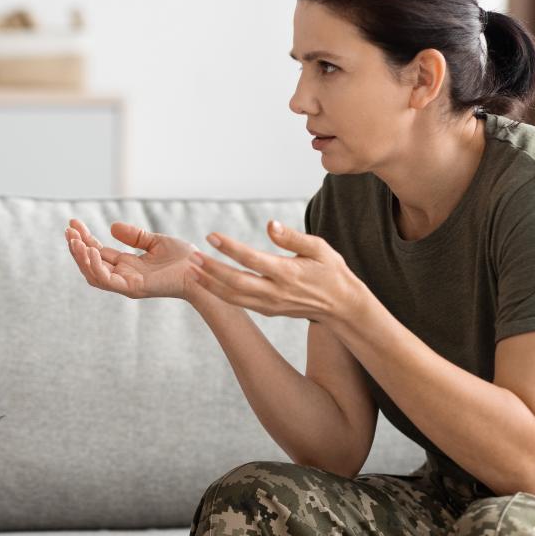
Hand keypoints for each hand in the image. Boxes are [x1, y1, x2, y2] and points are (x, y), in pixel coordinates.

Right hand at [65, 218, 199, 299]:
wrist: (202, 270)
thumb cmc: (184, 259)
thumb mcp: (155, 241)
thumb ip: (135, 236)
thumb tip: (112, 226)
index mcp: (127, 266)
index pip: (97, 252)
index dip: (84, 238)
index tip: (73, 223)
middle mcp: (123, 276)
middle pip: (90, 264)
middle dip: (77, 248)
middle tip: (68, 230)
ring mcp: (126, 284)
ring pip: (93, 274)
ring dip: (80, 258)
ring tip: (74, 240)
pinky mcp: (133, 288)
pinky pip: (106, 280)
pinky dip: (95, 266)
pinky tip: (90, 250)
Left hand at [187, 220, 365, 322]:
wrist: (342, 306)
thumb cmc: (332, 271)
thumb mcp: (319, 249)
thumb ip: (293, 237)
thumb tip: (270, 224)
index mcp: (288, 273)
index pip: (252, 259)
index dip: (230, 248)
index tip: (212, 236)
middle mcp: (276, 292)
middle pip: (236, 282)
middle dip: (211, 270)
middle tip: (193, 256)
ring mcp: (270, 305)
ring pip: (233, 297)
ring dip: (210, 284)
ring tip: (192, 270)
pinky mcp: (268, 311)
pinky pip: (239, 303)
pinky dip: (220, 294)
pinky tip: (207, 283)